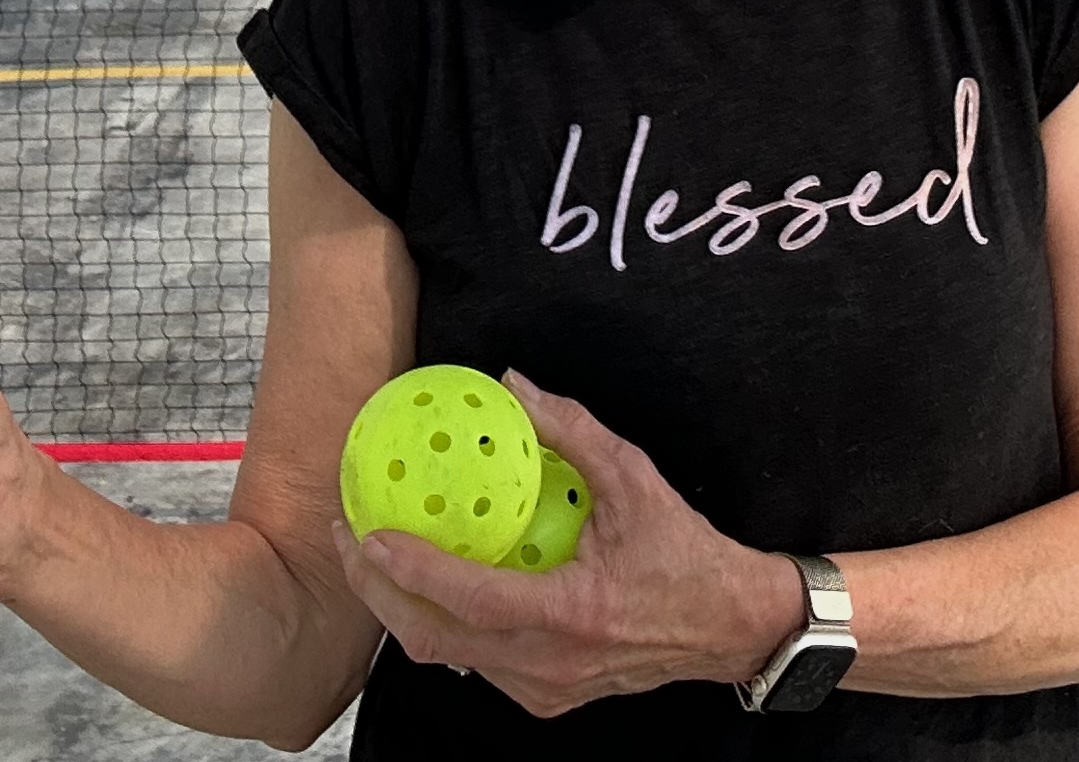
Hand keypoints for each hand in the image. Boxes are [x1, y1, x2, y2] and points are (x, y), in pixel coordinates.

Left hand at [328, 372, 803, 719]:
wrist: (732, 627)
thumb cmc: (686, 555)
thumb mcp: (635, 479)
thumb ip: (571, 431)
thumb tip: (513, 383)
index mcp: (570, 614)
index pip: (467, 600)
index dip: (409, 568)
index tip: (365, 528)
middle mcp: (549, 664)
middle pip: (436, 640)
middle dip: (377, 591)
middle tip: (346, 534)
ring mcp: (545, 689)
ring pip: (448, 658)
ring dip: (401, 609)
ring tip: (370, 551)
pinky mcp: (546, 696)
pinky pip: (474, 664)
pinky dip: (437, 624)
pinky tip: (422, 579)